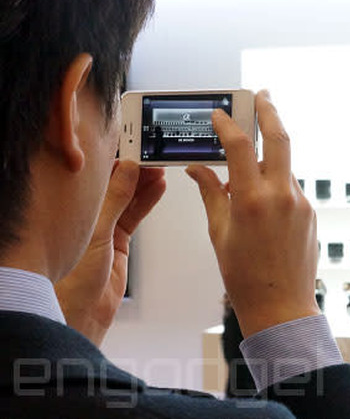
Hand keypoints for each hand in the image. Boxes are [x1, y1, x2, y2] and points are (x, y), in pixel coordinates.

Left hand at [55, 161, 165, 345]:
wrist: (82, 314)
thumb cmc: (74, 278)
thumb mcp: (99, 232)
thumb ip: (116, 200)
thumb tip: (128, 169)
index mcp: (77, 209)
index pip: (100, 176)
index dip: (118, 160)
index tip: (136, 148)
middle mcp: (90, 216)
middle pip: (117, 185)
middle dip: (135, 170)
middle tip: (155, 156)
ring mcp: (106, 228)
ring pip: (129, 198)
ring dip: (145, 184)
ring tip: (162, 169)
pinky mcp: (119, 242)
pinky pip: (136, 215)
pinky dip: (148, 202)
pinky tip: (158, 189)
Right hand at [186, 91, 319, 336]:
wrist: (281, 307)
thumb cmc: (245, 277)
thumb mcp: (219, 233)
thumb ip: (211, 194)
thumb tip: (198, 169)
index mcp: (253, 201)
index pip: (241, 146)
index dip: (228, 125)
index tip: (219, 114)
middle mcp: (282, 196)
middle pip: (280, 138)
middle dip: (270, 111)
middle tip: (261, 95)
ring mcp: (301, 204)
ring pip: (284, 165)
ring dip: (268, 156)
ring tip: (247, 161)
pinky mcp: (310, 213)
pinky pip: (290, 187)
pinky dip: (275, 182)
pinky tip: (260, 198)